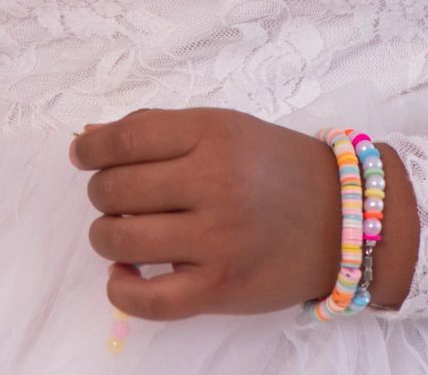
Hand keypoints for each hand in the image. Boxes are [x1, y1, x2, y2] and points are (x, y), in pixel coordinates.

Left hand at [71, 107, 342, 320]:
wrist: (344, 219)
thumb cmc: (276, 169)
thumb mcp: (225, 129)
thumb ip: (158, 131)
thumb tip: (86, 140)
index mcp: (213, 134)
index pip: (125, 140)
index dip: (91, 150)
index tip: (83, 156)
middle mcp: (216, 182)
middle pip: (116, 188)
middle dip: (103, 193)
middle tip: (119, 197)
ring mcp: (219, 238)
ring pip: (121, 239)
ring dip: (106, 236)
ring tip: (122, 234)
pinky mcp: (222, 287)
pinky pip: (148, 299)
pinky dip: (121, 289)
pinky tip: (124, 274)